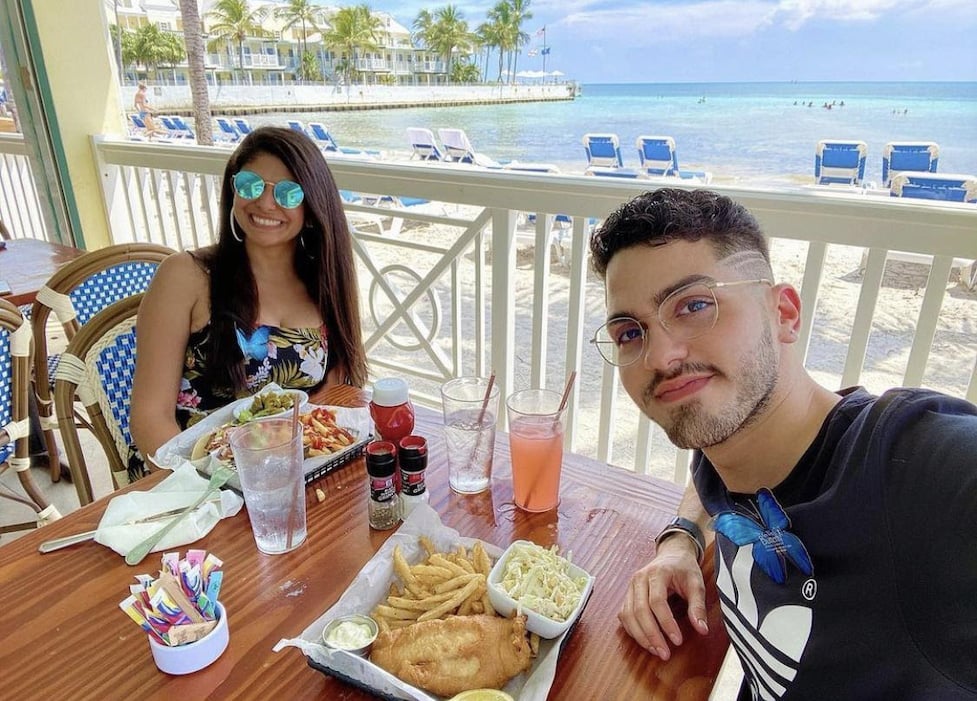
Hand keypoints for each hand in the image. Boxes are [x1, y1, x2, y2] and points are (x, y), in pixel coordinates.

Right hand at [618, 534, 708, 659]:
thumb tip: (702, 630)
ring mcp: (630, 587)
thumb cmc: (684, 569)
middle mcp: (639, 579)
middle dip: (651, 635)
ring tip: (656, 651)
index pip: (657, 602)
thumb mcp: (697, 584)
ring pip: (628, 615)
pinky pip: (624, 616)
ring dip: (641, 636)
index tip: (678, 641)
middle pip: (639, 611)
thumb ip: (698, 606)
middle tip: (665, 654)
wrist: (671, 555)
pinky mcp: (628, 595)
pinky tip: (645, 641)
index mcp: (656, 573)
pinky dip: (633, 631)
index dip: (666, 623)